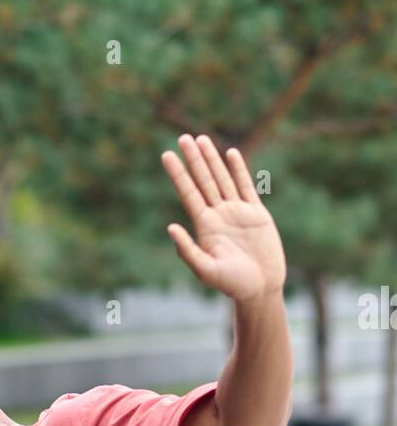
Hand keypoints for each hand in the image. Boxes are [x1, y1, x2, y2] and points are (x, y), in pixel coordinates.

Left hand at [160, 134, 285, 302]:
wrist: (261, 288)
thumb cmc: (232, 284)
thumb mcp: (206, 270)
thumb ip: (188, 250)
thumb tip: (170, 227)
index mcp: (204, 226)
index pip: (188, 193)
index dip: (178, 174)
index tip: (166, 155)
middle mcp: (218, 215)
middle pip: (203, 181)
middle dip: (194, 159)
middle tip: (182, 137)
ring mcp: (237, 212)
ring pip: (222, 179)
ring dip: (211, 159)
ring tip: (200, 139)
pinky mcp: (256, 214)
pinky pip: (246, 186)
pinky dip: (238, 170)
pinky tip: (230, 154)